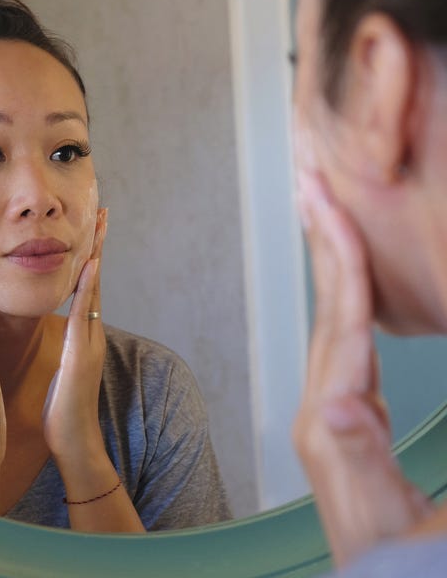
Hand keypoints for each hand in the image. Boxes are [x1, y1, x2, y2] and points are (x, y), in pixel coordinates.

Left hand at [42, 208, 107, 464]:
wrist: (74, 440)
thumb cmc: (62, 407)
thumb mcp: (62, 367)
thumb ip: (67, 344)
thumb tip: (65, 326)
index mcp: (82, 333)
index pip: (84, 286)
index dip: (87, 256)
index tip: (89, 228)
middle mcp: (91, 331)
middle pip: (95, 279)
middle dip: (98, 245)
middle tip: (102, 212)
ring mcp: (90, 341)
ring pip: (94, 290)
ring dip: (97, 256)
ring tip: (99, 226)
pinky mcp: (83, 354)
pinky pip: (85, 315)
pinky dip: (89, 289)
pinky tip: (89, 267)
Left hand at [293, 170, 431, 565]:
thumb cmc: (406, 552)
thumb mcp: (414, 518)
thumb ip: (371, 452)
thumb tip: (345, 408)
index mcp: (336, 417)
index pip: (342, 322)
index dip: (342, 262)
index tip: (331, 208)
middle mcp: (323, 403)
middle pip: (325, 307)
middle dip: (321, 242)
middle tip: (309, 183)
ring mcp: (330, 405)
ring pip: (330, 319)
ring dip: (329, 262)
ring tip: (323, 210)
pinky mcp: (345, 412)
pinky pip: (343, 341)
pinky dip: (345, 298)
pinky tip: (347, 276)